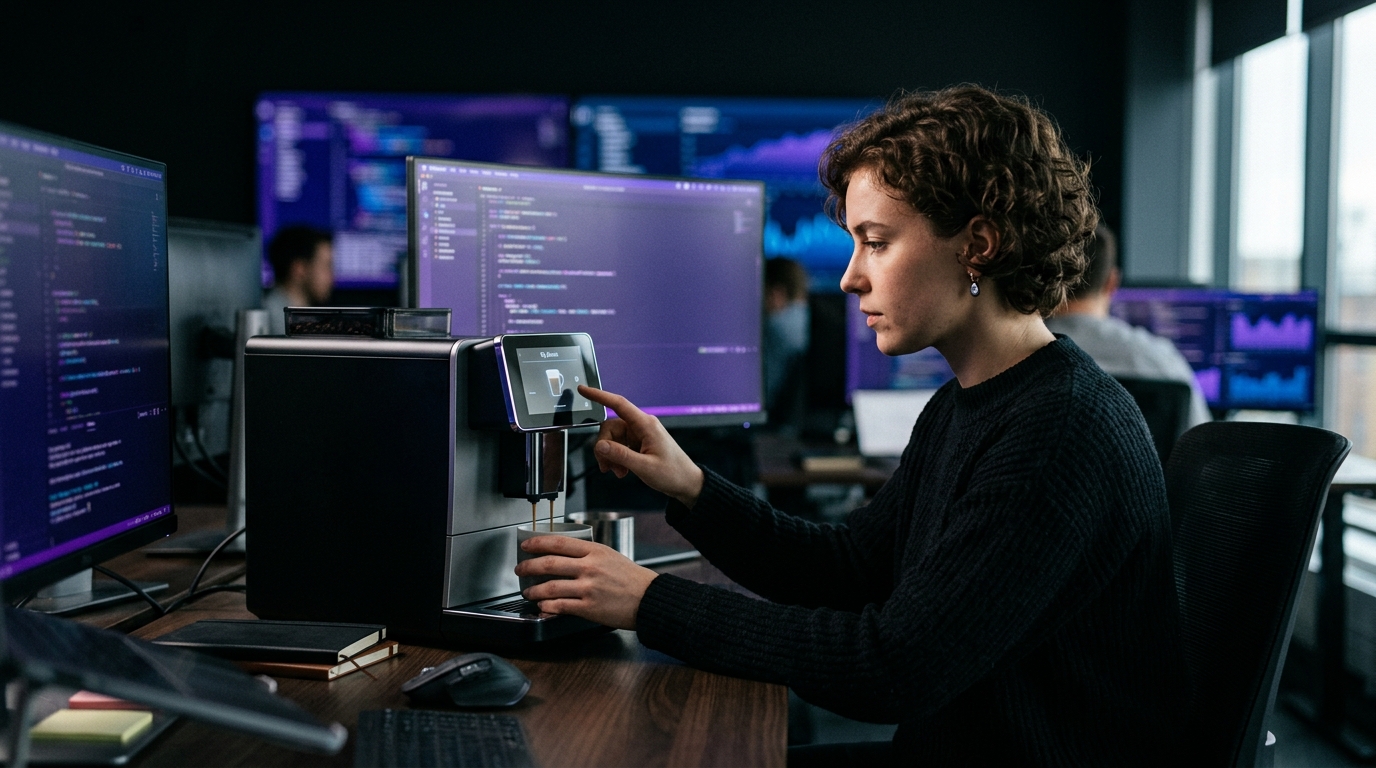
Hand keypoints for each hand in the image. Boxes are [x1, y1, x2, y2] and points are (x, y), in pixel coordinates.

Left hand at [515, 534, 657, 629]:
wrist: (648, 599)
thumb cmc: (631, 578)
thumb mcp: (610, 555)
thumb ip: (587, 554)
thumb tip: (562, 554)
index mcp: (595, 551)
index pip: (559, 543)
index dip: (537, 543)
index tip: (526, 546)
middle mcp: (590, 568)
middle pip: (549, 564)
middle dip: (528, 566)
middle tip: (520, 569)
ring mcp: (588, 588)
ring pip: (551, 587)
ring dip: (534, 590)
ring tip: (528, 592)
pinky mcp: (589, 608)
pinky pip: (561, 606)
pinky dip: (547, 606)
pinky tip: (543, 606)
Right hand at [579, 385, 704, 507]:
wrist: (687, 483)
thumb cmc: (673, 473)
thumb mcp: (644, 467)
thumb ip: (620, 455)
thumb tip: (600, 445)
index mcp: (646, 425)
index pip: (618, 404)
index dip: (599, 395)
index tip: (583, 389)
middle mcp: (642, 426)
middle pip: (610, 427)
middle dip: (604, 447)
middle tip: (607, 467)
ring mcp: (640, 435)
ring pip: (613, 439)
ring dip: (611, 456)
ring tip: (619, 472)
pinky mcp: (639, 444)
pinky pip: (619, 446)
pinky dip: (616, 458)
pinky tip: (622, 471)